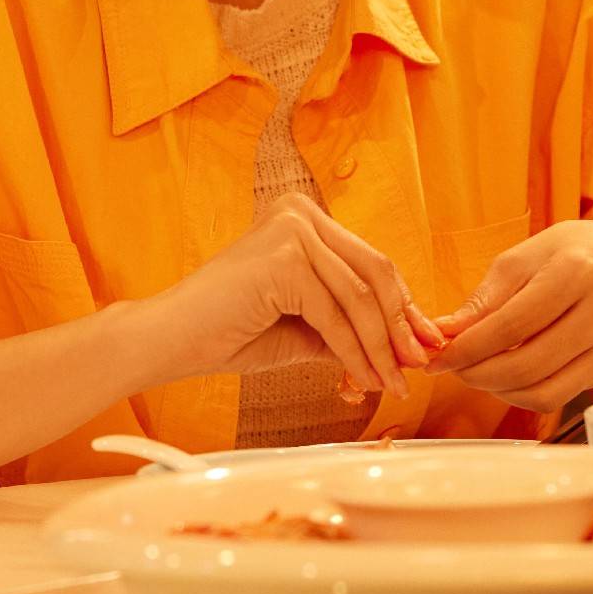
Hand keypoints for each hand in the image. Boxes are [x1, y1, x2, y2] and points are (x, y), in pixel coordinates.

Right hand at [139, 193, 433, 401]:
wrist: (169, 341)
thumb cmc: (228, 332)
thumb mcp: (305, 326)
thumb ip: (349, 325)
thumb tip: (403, 347)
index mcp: (304, 218)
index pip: (369, 262)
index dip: (402, 306)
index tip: (423, 341)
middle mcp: (300, 213)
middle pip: (374, 272)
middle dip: (401, 324)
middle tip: (418, 363)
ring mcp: (292, 231)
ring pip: (360, 298)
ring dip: (382, 346)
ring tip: (395, 380)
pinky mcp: (284, 259)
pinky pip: (335, 315)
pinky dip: (355, 351)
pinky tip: (364, 378)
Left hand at [426, 220, 592, 412]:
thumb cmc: (570, 255)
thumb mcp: (524, 258)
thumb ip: (485, 298)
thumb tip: (445, 332)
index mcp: (576, 272)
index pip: (512, 325)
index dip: (468, 348)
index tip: (438, 357)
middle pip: (528, 365)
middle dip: (478, 374)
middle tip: (454, 368)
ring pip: (544, 391)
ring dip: (498, 390)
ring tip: (477, 373)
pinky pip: (559, 396)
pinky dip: (523, 395)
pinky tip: (507, 377)